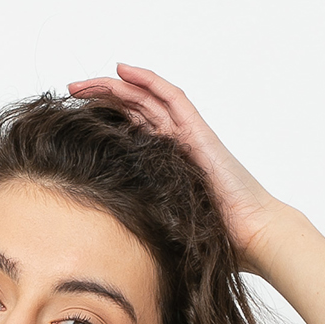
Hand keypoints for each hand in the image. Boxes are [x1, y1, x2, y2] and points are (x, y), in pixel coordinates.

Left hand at [66, 64, 284, 267]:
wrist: (254, 237)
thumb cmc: (222, 242)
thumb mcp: (168, 231)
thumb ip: (145, 228)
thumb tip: (112, 253)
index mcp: (168, 164)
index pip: (131, 131)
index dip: (103, 120)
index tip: (73, 120)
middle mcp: (177, 144)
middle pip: (134, 109)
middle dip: (100, 96)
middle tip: (70, 90)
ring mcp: (188, 136)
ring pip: (147, 98)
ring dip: (115, 85)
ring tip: (83, 81)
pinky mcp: (200, 133)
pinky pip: (172, 98)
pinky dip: (148, 81)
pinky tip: (123, 70)